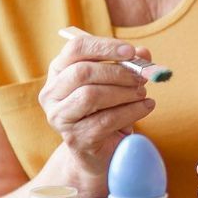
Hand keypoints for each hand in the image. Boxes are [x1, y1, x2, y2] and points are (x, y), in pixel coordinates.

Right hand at [39, 33, 154, 179]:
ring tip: (142, 94)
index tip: (131, 51)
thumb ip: (129, 64)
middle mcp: (52, 93)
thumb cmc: (107, 109)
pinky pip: (105, 120)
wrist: (100, 150)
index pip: (75, 48)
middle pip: (81, 72)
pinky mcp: (75, 139)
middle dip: (117, 72)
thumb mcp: (118, 82)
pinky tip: (145, 107)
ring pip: (91, 96)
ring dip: (124, 92)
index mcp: (59, 70)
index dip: (105, 46)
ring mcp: (60, 117)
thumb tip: (143, 54)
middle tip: (140, 77)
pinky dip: (131, 111)